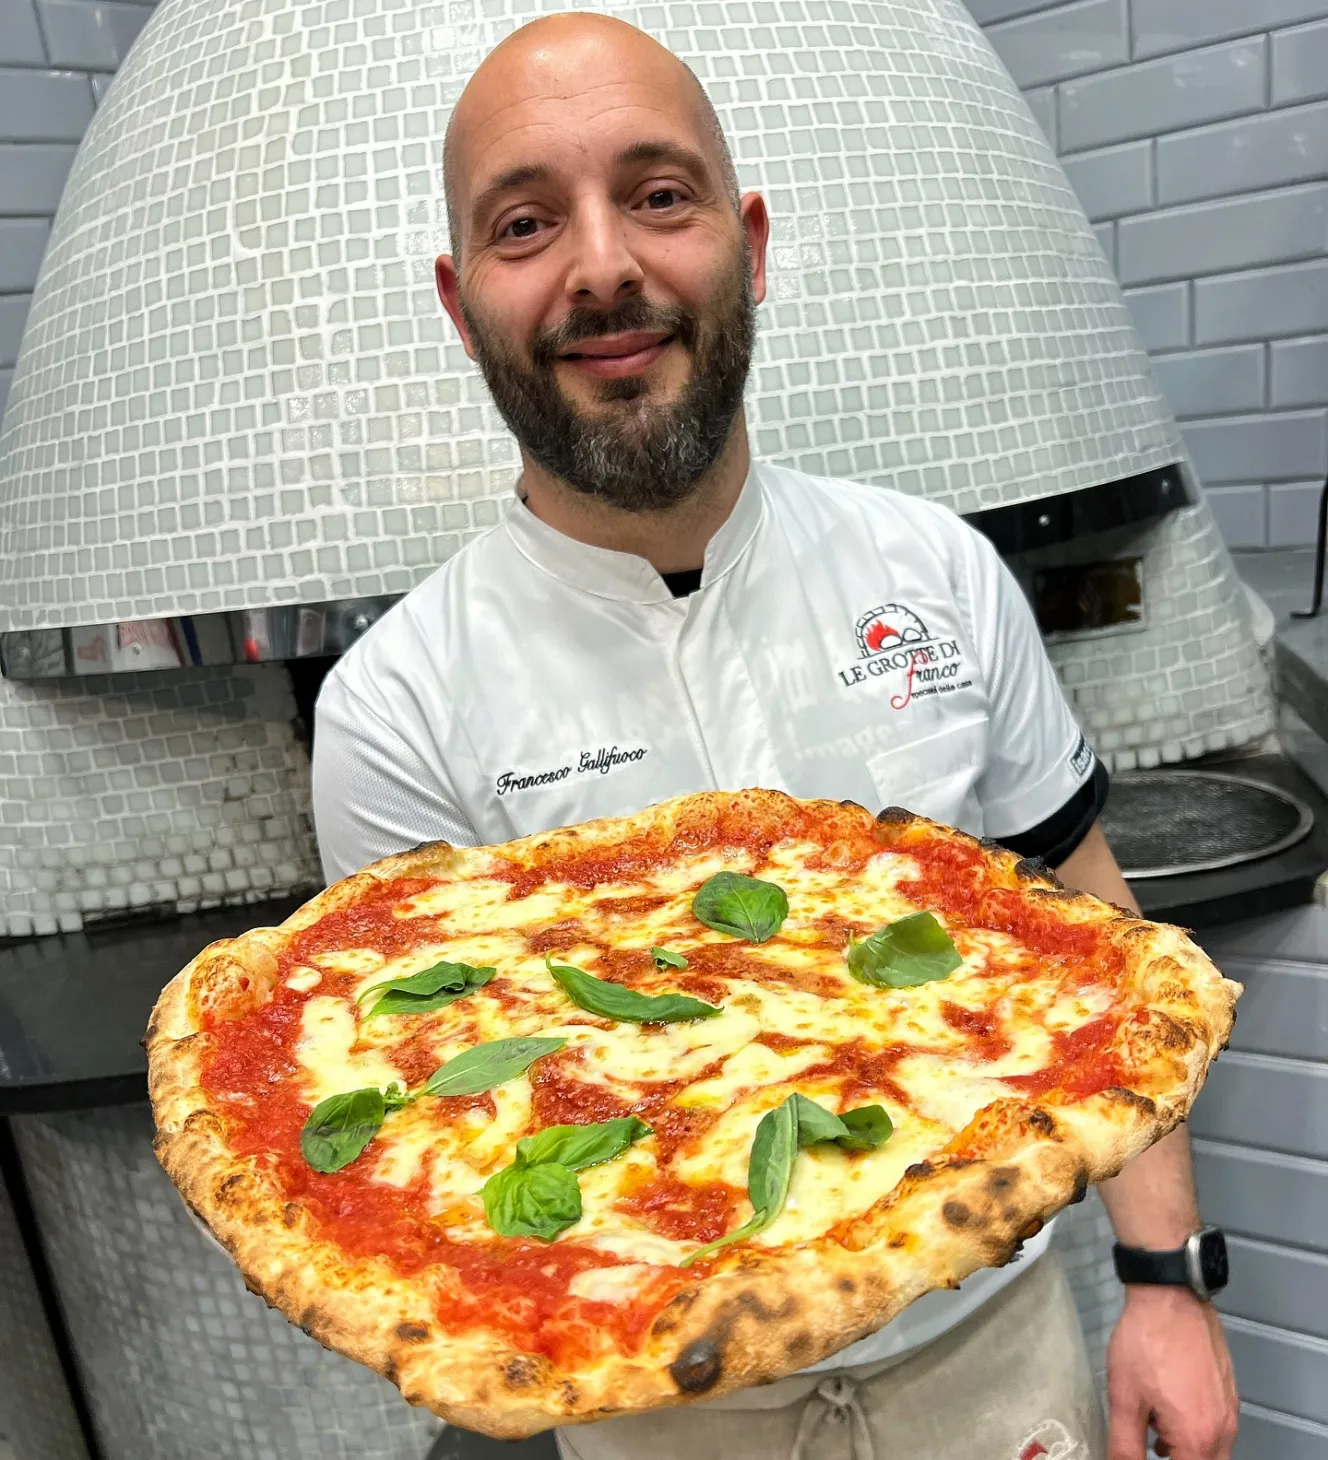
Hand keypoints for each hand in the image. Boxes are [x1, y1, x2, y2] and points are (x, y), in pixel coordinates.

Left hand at [1106, 1286, 1238, 1459]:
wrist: (1170, 1296)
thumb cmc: (1146, 1344)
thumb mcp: (1125, 1399)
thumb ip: (1125, 1445)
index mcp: (1198, 1438)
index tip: (1148, 1450)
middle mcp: (1224, 1430)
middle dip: (1180, 1459)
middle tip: (1151, 1443)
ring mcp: (1230, 1409)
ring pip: (1214, 1450)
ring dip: (1187, 1449)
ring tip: (1153, 1430)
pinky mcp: (1229, 1391)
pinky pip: (1218, 1427)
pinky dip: (1196, 1430)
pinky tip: (1168, 1410)